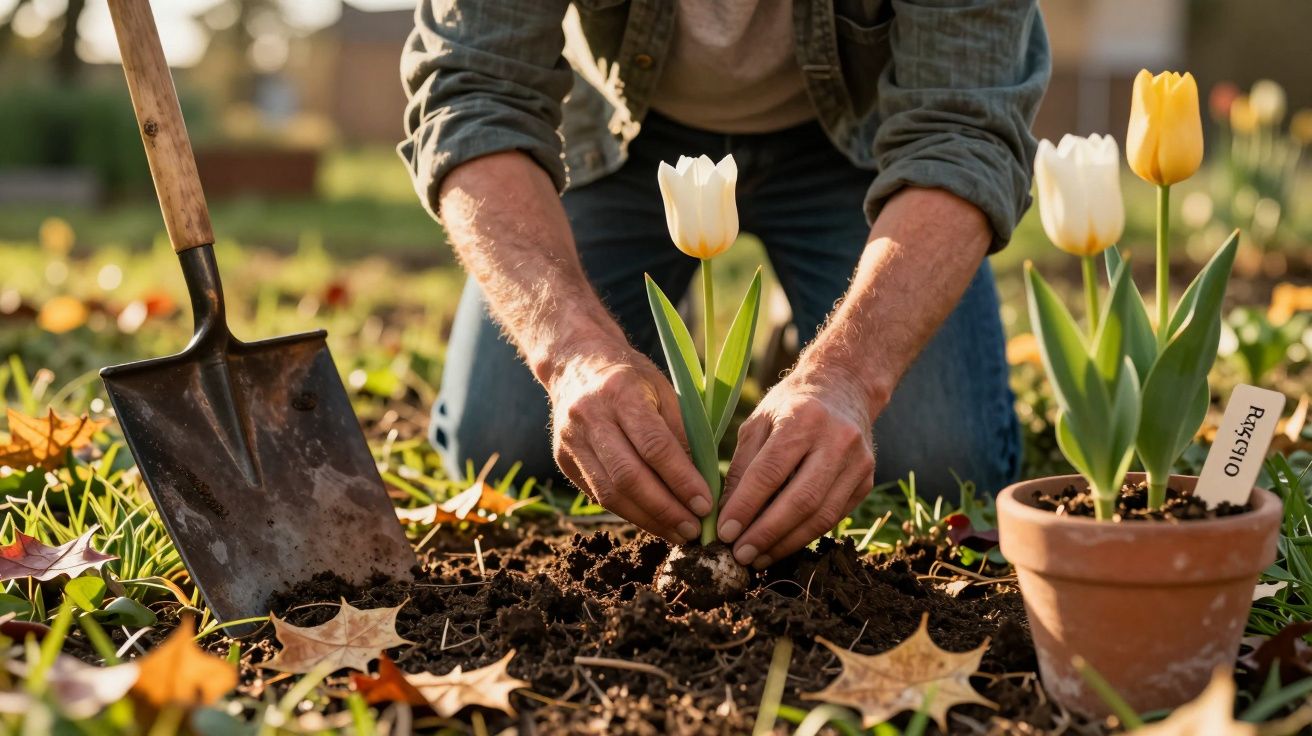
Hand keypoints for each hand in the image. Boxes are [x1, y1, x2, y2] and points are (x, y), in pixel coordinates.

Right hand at [547, 342, 713, 543]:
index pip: (654, 445)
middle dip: (665, 509)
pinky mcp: (564, 460)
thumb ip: (681, 433)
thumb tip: (703, 483)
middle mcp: (590, 417)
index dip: (681, 479)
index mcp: (621, 392)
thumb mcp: (664, 390)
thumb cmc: (631, 377)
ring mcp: (572, 441)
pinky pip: (599, 495)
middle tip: (694, 529)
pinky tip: (654, 521)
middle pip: (628, 476)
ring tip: (678, 533)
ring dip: (647, 519)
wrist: (576, 364)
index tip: (706, 504)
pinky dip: (630, 512)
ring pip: (609, 493)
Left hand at [717, 369, 875, 566]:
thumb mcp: (758, 422)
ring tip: (757, 557)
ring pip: (821, 516)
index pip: (770, 472)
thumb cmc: (791, 405)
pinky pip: (833, 517)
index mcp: (804, 418)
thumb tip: (725, 514)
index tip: (724, 532)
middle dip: (766, 533)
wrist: (844, 388)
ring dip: (785, 542)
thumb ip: (742, 466)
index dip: (746, 506)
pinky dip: (804, 535)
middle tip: (739, 555)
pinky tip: (780, 545)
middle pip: (800, 500)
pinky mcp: (866, 482)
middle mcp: (837, 440)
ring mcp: (858, 463)